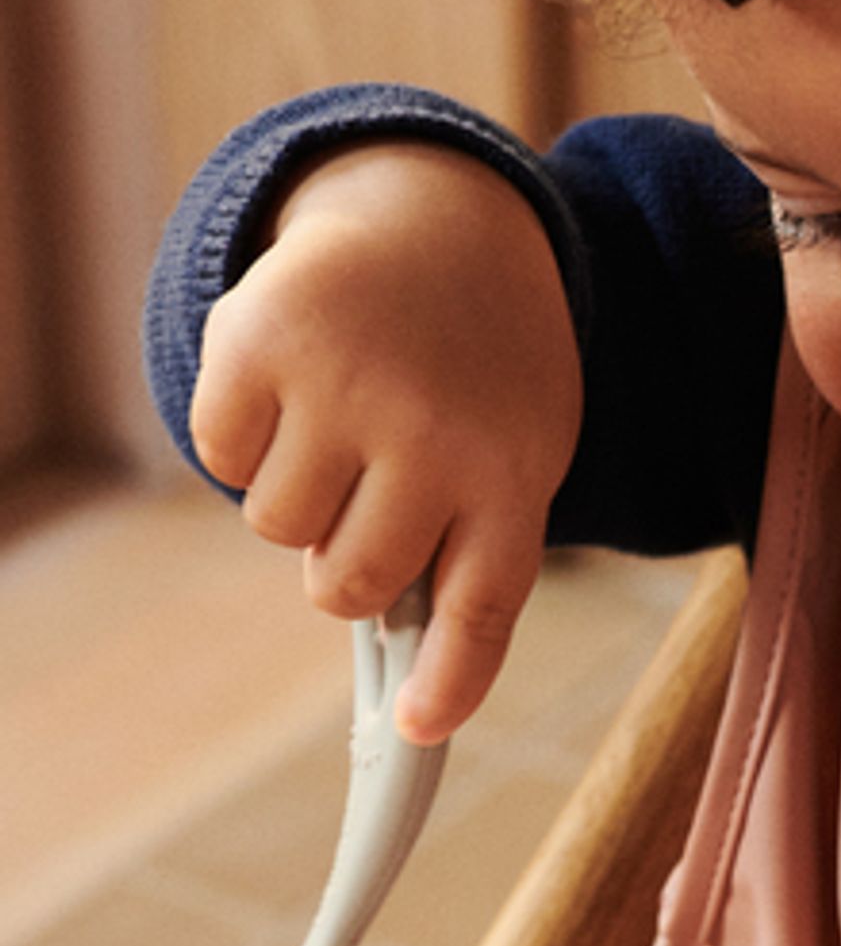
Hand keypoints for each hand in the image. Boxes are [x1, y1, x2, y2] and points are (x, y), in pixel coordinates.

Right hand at [193, 143, 582, 740]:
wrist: (446, 214)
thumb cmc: (481, 363)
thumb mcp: (513, 444)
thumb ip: (467, 544)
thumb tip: (395, 675)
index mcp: (514, 471)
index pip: (481, 608)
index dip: (450, 682)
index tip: (418, 730)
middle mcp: (434, 433)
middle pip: (349, 585)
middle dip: (343, 566)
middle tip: (365, 503)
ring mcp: (345, 384)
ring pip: (277, 526)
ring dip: (296, 491)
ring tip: (342, 418)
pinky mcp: (262, 338)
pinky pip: (220, 457)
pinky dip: (243, 434)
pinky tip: (294, 382)